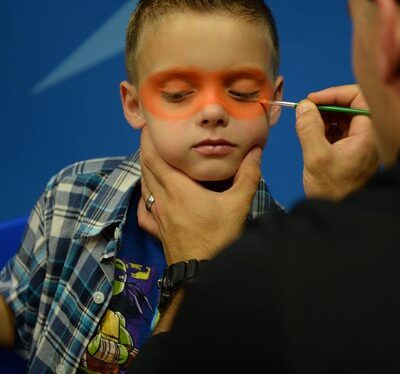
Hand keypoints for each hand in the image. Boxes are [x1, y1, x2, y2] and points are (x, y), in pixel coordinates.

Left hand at [139, 127, 260, 262]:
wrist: (203, 274)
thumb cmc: (219, 239)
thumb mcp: (238, 205)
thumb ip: (248, 175)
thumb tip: (256, 151)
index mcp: (178, 189)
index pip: (155, 158)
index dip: (149, 140)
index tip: (151, 125)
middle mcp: (163, 200)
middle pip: (146, 168)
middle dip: (147, 149)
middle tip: (154, 135)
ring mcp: (158, 216)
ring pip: (145, 186)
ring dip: (146, 169)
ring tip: (154, 158)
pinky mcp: (158, 231)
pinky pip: (144, 209)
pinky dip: (145, 196)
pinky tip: (150, 195)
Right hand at [295, 85, 378, 200]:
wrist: (339, 217)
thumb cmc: (332, 191)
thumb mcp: (315, 157)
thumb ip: (309, 127)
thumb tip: (305, 106)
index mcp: (369, 135)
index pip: (359, 98)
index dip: (335, 94)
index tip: (313, 100)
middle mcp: (370, 137)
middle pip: (353, 106)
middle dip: (328, 105)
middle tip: (306, 109)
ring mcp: (362, 145)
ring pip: (345, 118)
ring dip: (325, 117)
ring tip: (306, 123)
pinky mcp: (353, 153)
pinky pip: (341, 131)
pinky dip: (326, 129)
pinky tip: (312, 135)